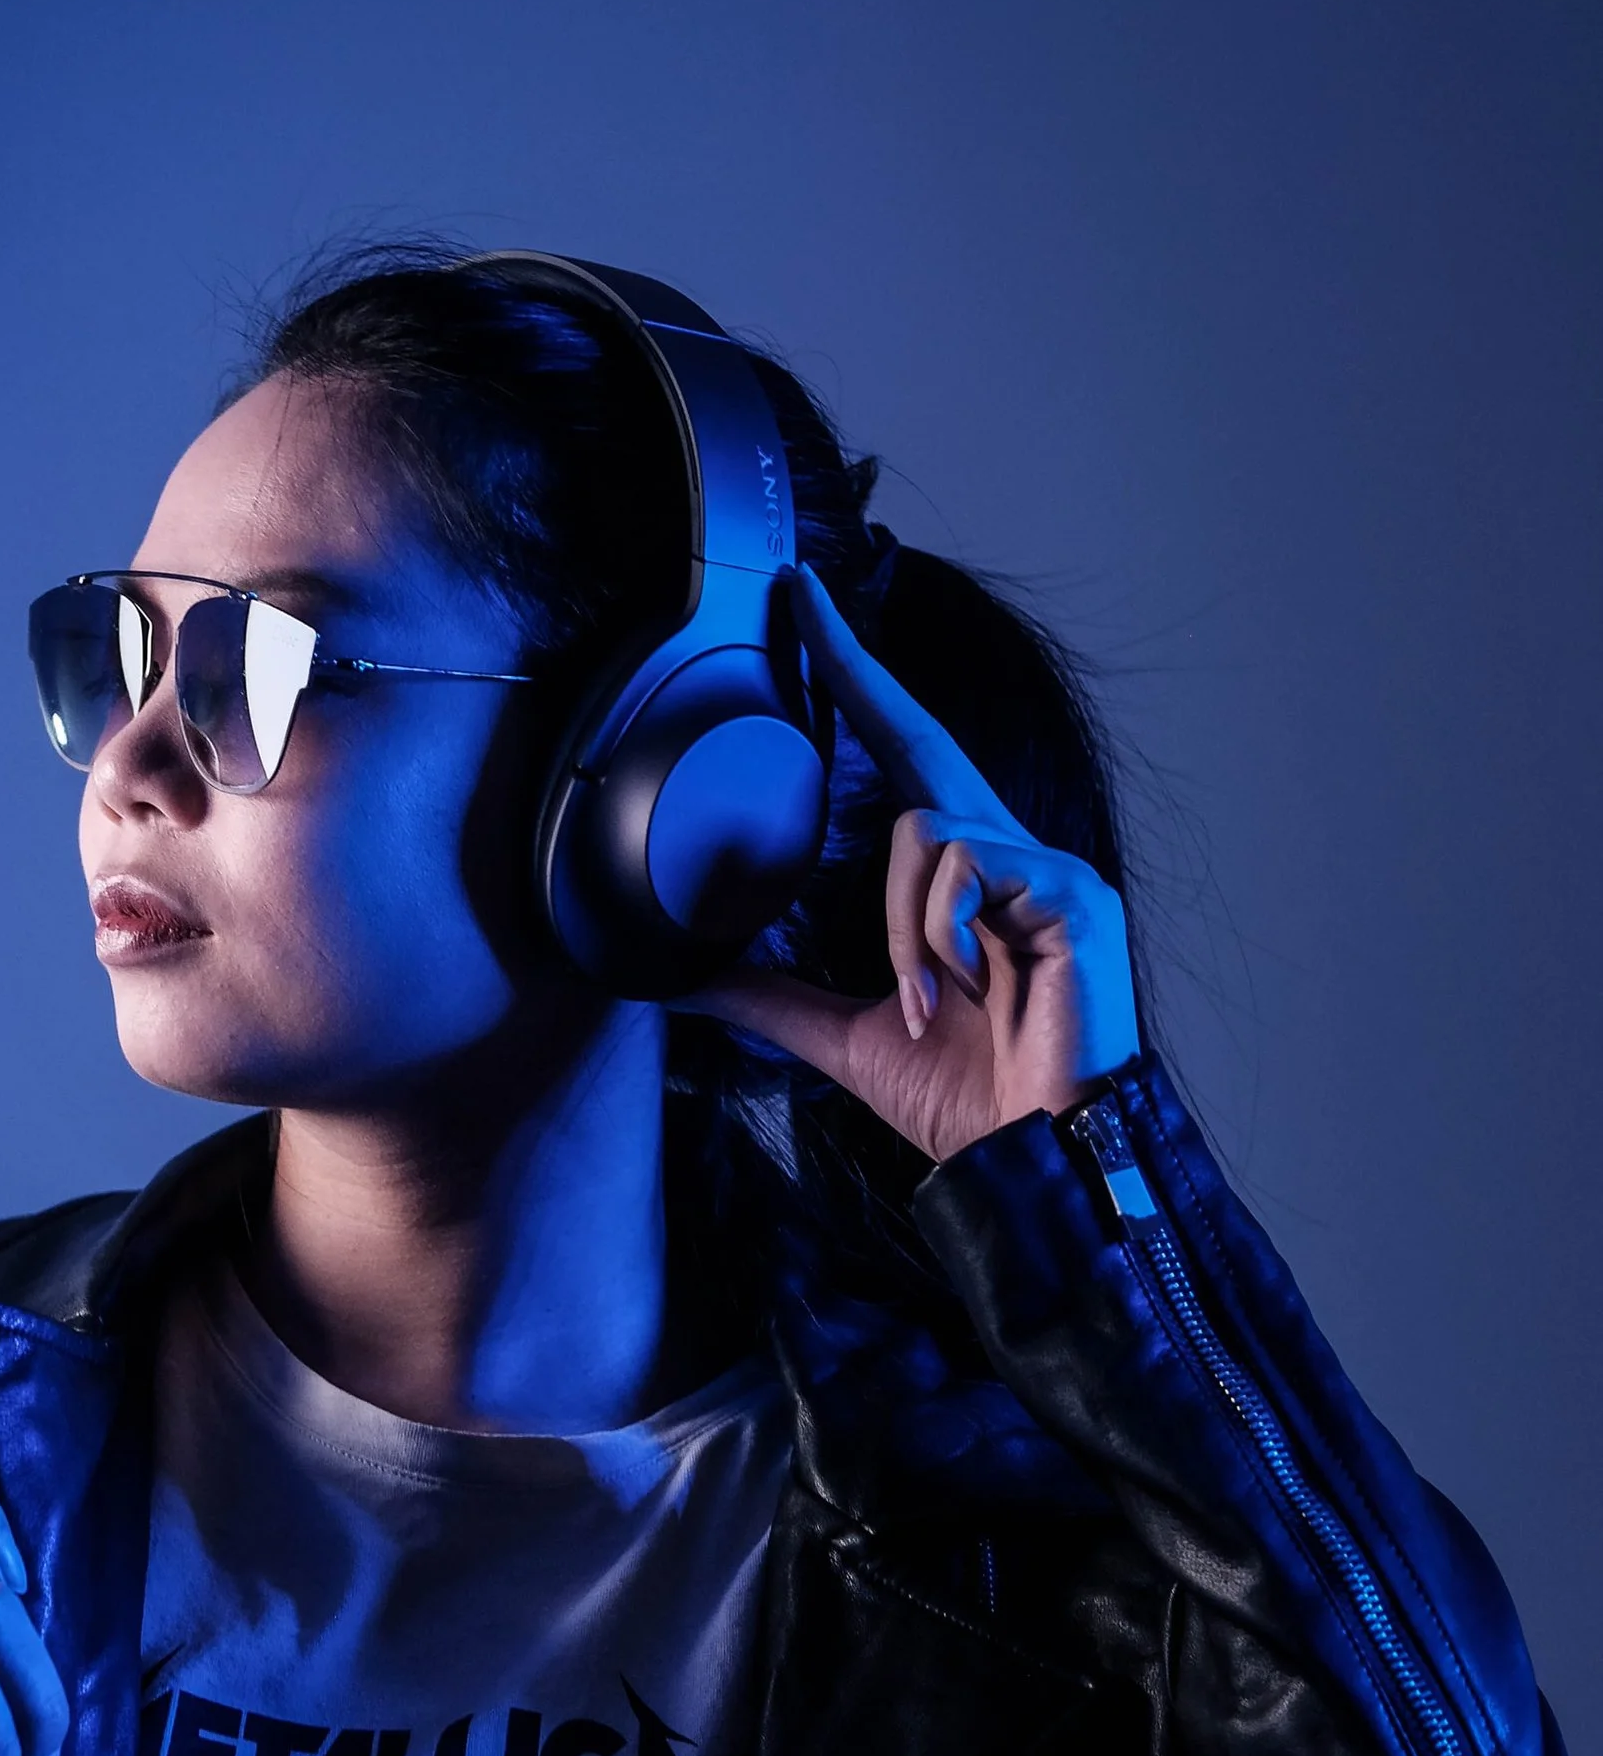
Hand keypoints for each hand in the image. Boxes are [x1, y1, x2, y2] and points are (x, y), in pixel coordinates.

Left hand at [683, 565, 1139, 1161]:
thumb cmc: (964, 1095)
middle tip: (795, 593)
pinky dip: (936, 934)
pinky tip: (958, 991)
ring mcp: (1047, 867)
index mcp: (963, 877)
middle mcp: (1010, 852)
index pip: (902, 761)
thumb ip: (769, 997)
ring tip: (926, 1001)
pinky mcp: (1072, 892)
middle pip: (920, 739)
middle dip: (856, 668)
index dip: (856, 686)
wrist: (1036, 1162)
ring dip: (901, 925)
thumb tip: (683, 979)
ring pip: (924, 828)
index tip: (805, 616)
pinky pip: (966, 867)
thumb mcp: (843, 1034)